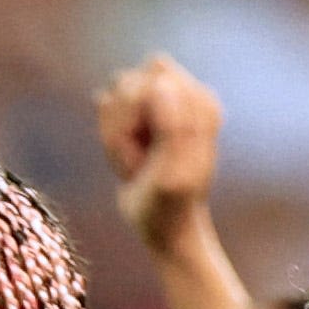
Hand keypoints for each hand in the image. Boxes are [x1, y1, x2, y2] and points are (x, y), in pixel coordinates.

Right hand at [94, 54, 223, 248]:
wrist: (166, 227)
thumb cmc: (171, 204)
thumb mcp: (174, 172)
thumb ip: (173, 126)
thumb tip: (160, 81)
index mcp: (200, 103)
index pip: (149, 82)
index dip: (136, 117)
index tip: (148, 153)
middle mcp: (184, 95)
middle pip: (127, 84)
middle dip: (123, 126)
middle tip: (142, 162)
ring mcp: (162, 102)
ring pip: (113, 97)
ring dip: (115, 136)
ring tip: (136, 164)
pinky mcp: (143, 113)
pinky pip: (108, 109)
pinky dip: (110, 139)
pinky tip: (128, 159)